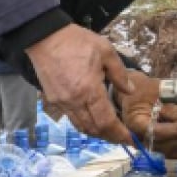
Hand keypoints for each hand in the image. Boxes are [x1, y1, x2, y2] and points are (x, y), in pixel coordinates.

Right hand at [25, 25, 132, 144]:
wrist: (45, 36)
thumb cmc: (77, 41)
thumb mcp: (106, 50)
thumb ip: (119, 73)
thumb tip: (130, 91)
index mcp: (89, 90)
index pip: (106, 122)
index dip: (120, 134)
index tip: (131, 139)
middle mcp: (74, 102)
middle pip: (94, 130)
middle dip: (110, 137)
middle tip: (123, 136)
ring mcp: (62, 103)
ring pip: (81, 127)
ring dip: (97, 132)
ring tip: (110, 130)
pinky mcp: (53, 100)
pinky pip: (72, 118)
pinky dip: (84, 123)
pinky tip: (93, 117)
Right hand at [116, 71, 176, 158]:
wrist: (135, 95)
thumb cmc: (144, 90)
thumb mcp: (156, 89)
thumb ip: (169, 103)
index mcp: (135, 122)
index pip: (156, 132)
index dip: (175, 130)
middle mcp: (140, 139)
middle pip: (166, 145)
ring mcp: (150, 145)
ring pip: (173, 151)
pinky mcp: (159, 147)